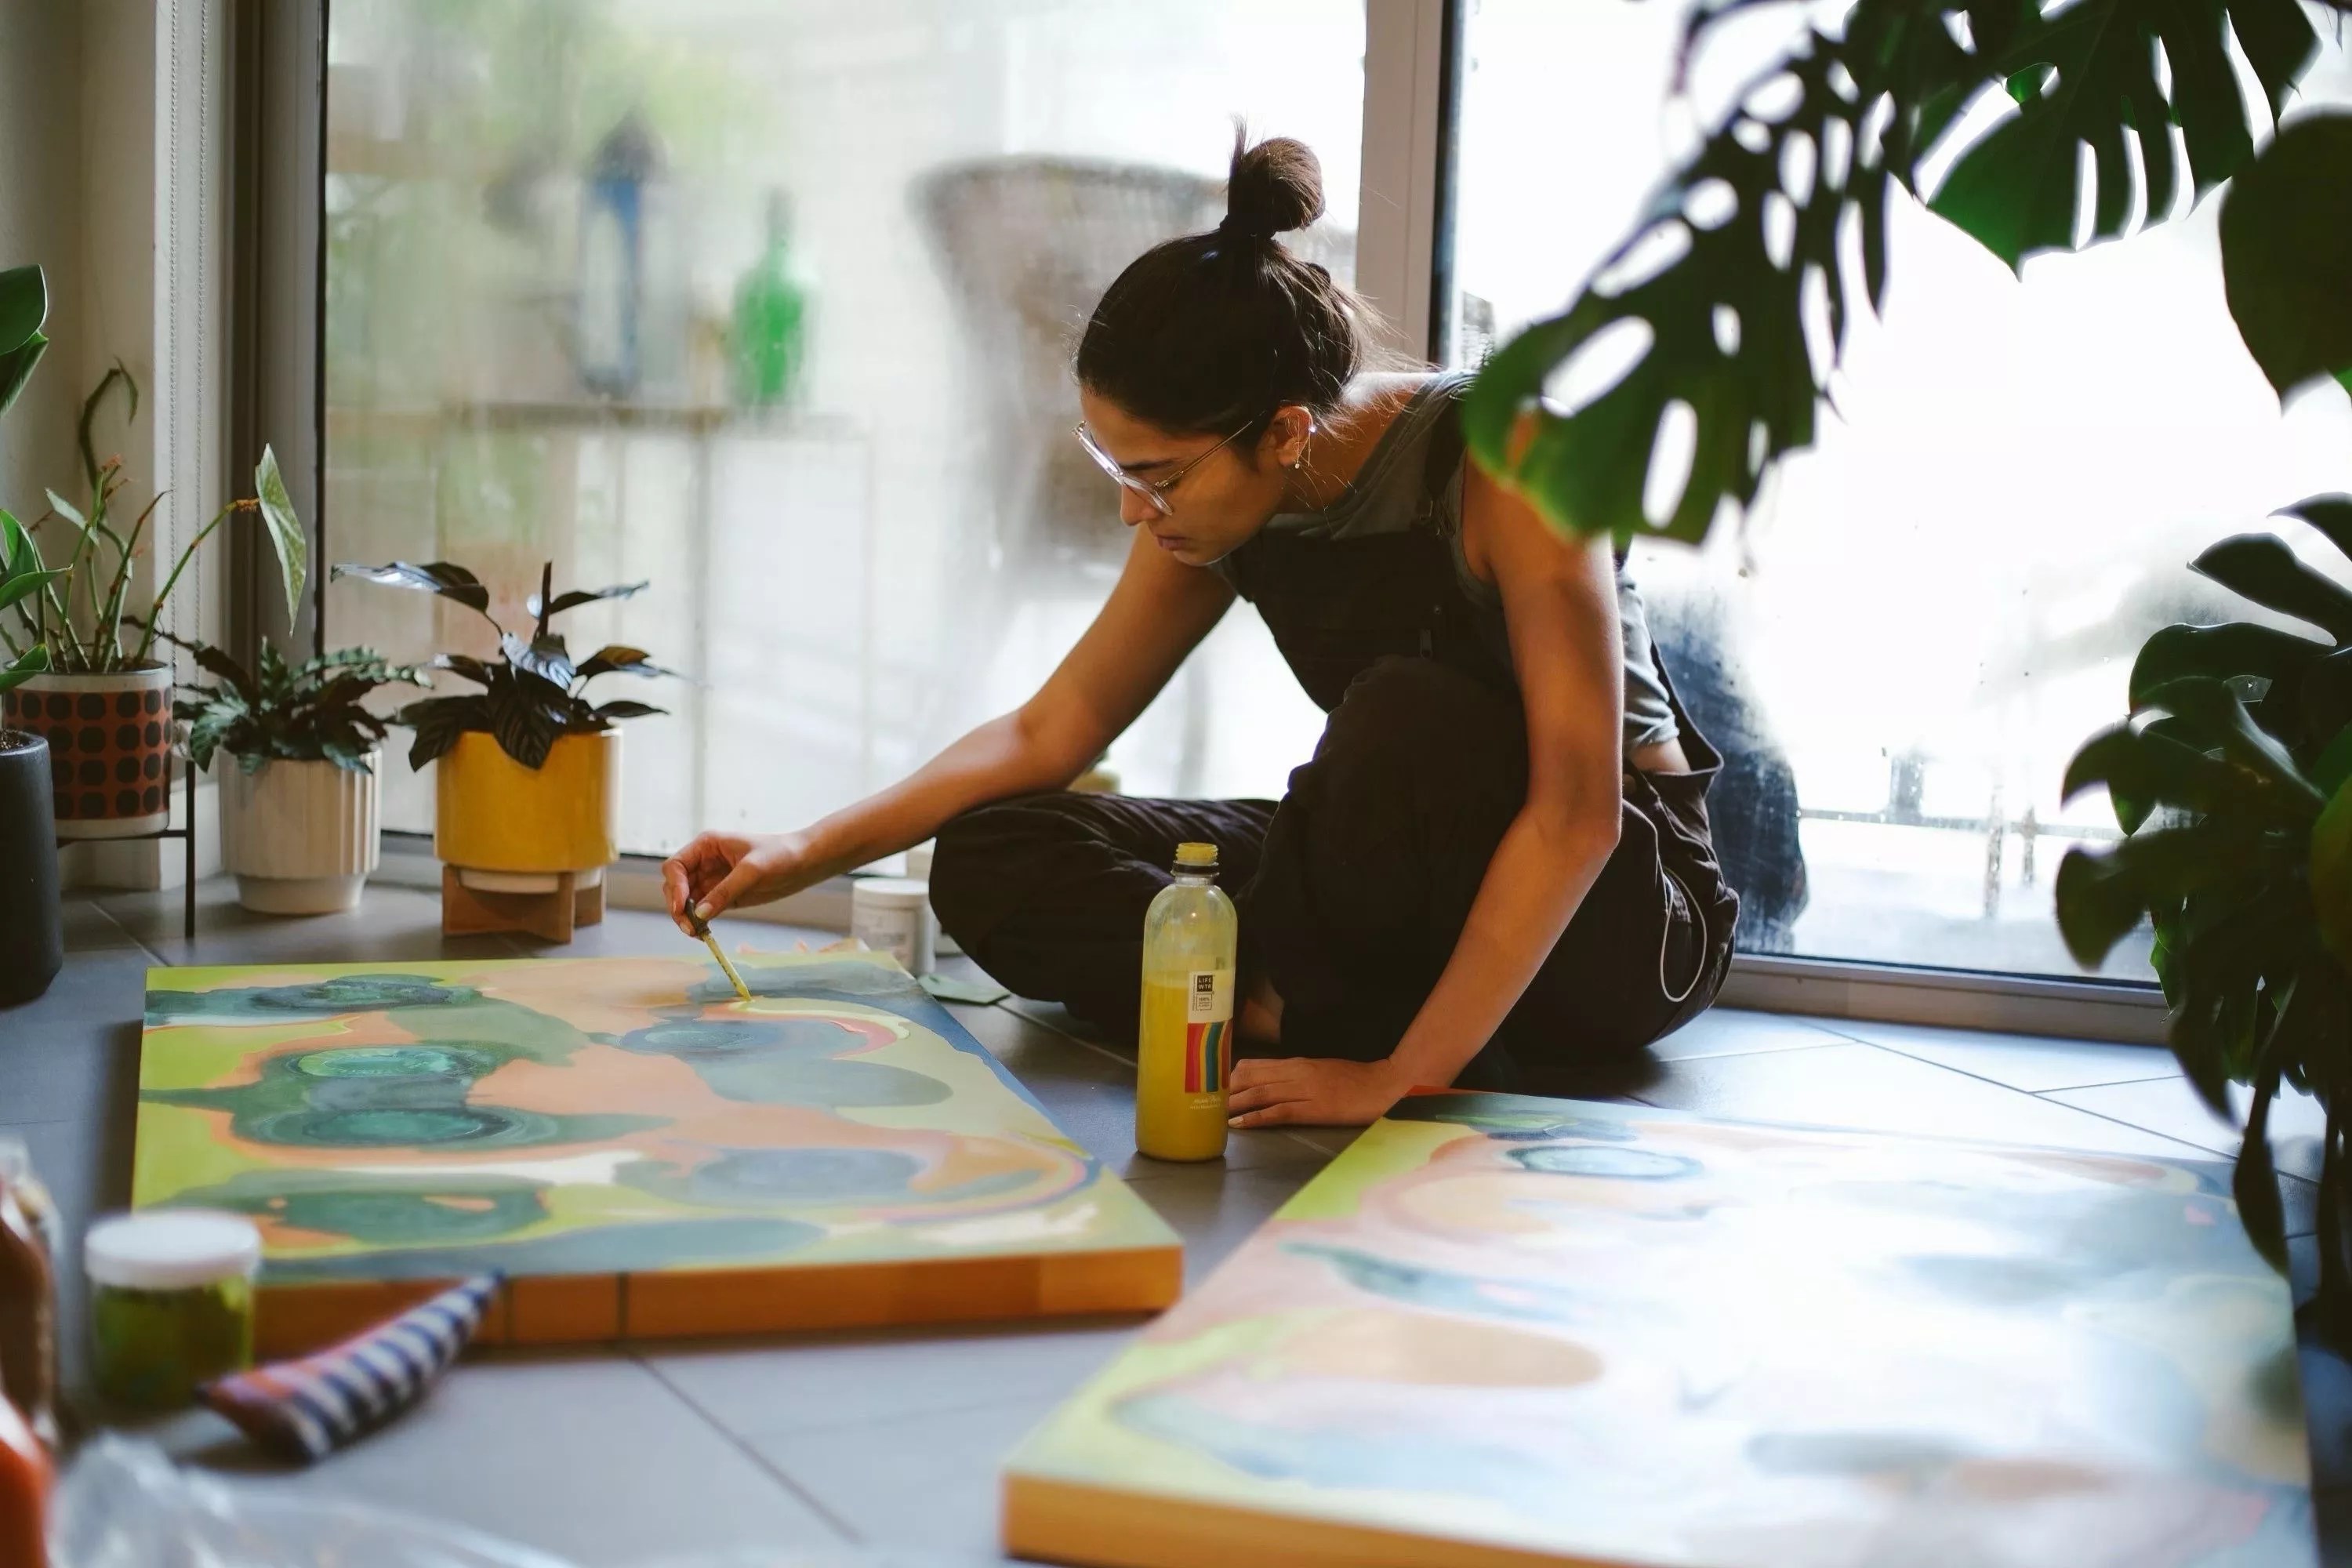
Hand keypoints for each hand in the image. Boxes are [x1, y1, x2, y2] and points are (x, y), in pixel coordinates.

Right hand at [661, 831, 810, 932]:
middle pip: (676, 886)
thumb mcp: (752, 871)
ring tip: (697, 934)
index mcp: (707, 846)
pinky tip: (704, 933)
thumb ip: (725, 891)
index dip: (675, 887)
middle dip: (678, 906)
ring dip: (686, 918)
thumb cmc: (780, 855)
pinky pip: (703, 911)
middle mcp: (704, 862)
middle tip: (690, 928)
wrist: (804, 862)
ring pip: (686, 901)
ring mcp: (712, 880)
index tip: (683, 907)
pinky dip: (700, 922)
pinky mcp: (723, 896)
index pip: (676, 866)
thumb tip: (700, 914)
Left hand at [1226, 1055, 1415, 1128]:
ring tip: (1213, 1114)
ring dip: (1234, 1105)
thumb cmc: (1354, 1080)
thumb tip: (1270, 1083)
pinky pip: (1279, 1112)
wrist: (1384, 1085)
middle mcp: (1297, 1073)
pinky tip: (1241, 1125)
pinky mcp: (1315, 1109)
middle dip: (1225, 1091)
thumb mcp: (1320, 1071)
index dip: (1230, 1076)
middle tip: (1204, 1102)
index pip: (1255, 1065)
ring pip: (1260, 1094)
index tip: (1212, 1086)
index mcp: (1298, 1063)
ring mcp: (1305, 1090)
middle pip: (1251, 1078)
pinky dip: (1256, 1118)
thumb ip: (1296, 1075)